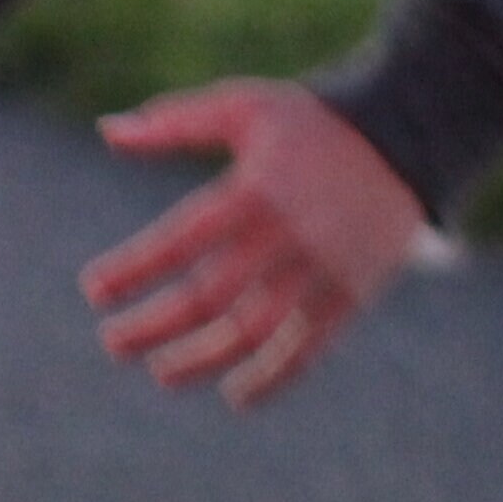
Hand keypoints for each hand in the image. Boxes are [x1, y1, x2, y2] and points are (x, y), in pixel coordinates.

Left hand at [79, 82, 430, 408]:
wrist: (408, 138)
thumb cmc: (310, 122)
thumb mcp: (242, 105)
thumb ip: (174, 121)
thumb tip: (107, 131)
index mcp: (253, 190)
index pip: (180, 241)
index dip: (134, 269)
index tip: (94, 291)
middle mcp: (286, 237)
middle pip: (210, 296)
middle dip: (154, 325)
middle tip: (112, 343)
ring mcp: (321, 272)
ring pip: (254, 332)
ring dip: (203, 360)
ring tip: (161, 374)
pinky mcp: (350, 296)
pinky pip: (307, 350)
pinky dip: (272, 379)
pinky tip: (237, 395)